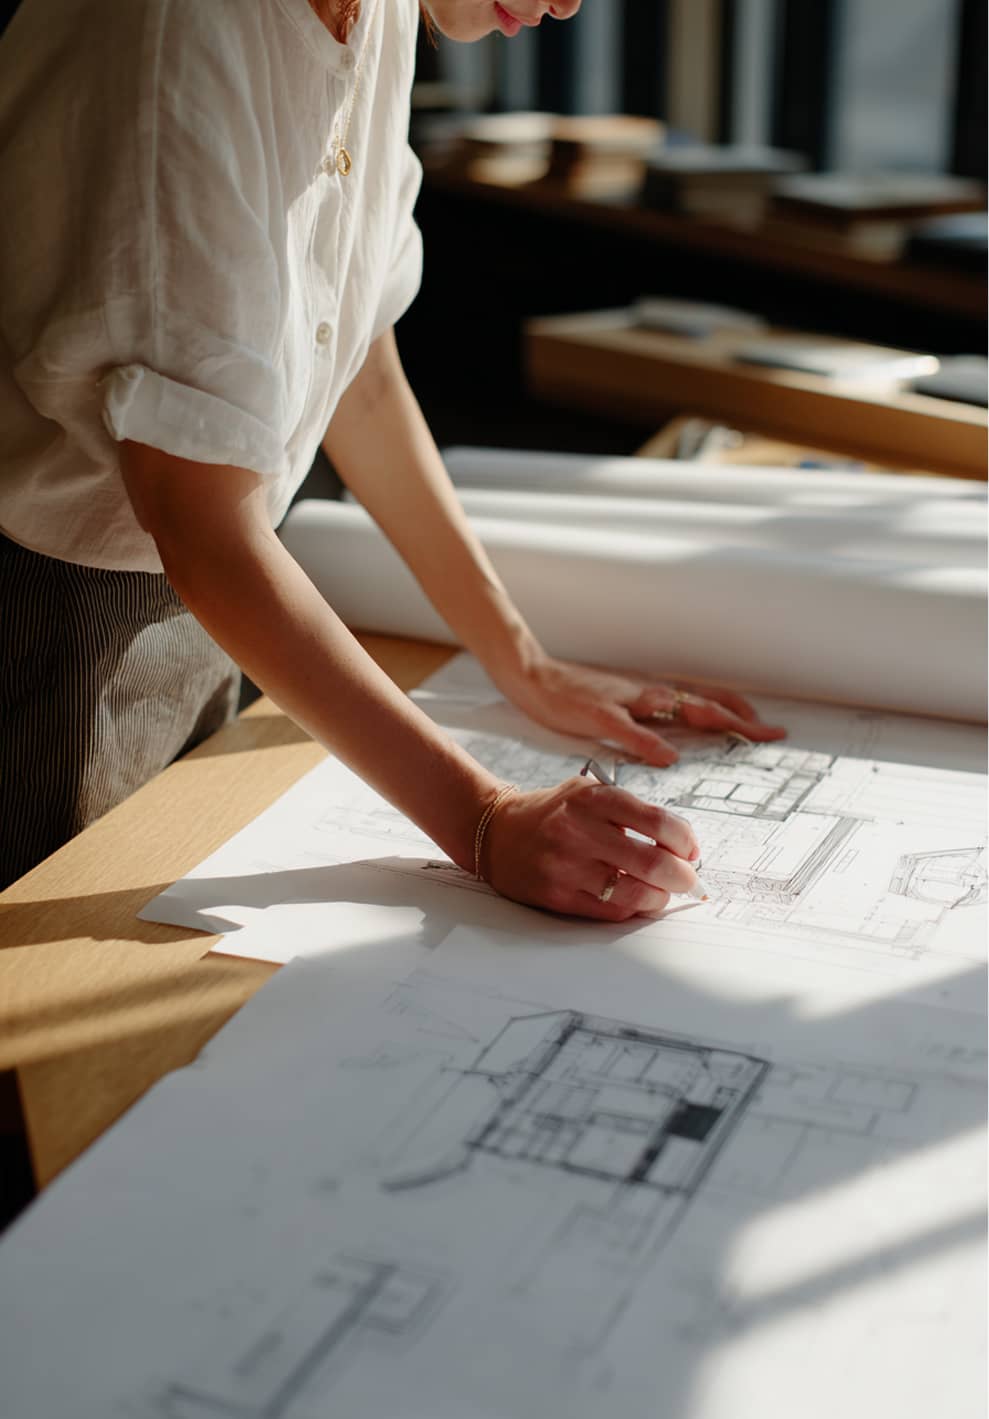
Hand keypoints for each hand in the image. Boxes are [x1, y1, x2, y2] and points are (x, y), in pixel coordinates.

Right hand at [481, 776, 701, 921]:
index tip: (689, 850)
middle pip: (652, 862)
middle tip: (687, 879)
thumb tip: (681, 846)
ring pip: (634, 893)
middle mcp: (579, 831)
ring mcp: (566, 866)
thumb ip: (631, 811)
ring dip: (659, 897)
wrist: (497, 833)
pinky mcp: (557, 896)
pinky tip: (634, 900)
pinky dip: (632, 908)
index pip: (658, 822)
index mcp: (592, 798)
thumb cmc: (552, 814)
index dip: (685, 840)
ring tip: (662, 892)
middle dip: (682, 876)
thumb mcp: (588, 793)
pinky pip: (610, 911)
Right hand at [497, 655, 785, 766]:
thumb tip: (678, 746)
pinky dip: (649, 741)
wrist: (533, 676)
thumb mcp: (620, 709)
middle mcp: (647, 692)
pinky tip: (666, 756)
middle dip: (741, 718)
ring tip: (740, 732)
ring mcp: (624, 699)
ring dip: (710, 719)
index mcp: (653, 694)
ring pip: (676, 706)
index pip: (707, 699)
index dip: (740, 712)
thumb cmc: (576, 696)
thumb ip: (649, 724)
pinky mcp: (596, 711)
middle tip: (773, 733)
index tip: (770, 729)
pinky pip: (627, 727)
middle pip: (703, 702)